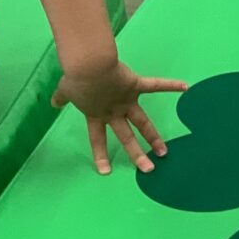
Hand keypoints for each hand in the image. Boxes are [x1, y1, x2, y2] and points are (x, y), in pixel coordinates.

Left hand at [51, 59, 188, 173]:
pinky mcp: (135, 85)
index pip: (98, 138)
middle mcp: (114, 112)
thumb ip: (61, 97)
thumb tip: (53, 103)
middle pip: (126, 137)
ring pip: (143, 122)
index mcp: (96, 114)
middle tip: (148, 169)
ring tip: (164, 151)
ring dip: (155, 137)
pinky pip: (155, 85)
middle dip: (137, 154)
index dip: (100, 155)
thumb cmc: (76, 77)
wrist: (89, 65)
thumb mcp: (65, 89)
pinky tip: (185, 87)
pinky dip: (170, 85)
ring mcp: (126, 100)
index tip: (105, 172)